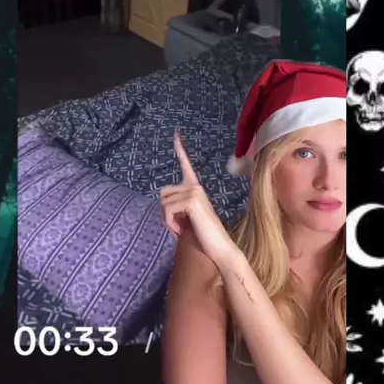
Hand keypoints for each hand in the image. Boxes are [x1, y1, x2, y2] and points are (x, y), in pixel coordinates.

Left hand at [160, 131, 235, 269]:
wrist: (220, 248)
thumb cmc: (204, 237)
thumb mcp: (187, 219)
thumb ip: (178, 207)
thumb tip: (163, 204)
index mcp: (195, 189)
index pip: (186, 166)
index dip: (180, 150)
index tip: (176, 134)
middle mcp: (195, 187)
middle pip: (163, 194)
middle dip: (165, 213)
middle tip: (178, 226)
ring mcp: (194, 192)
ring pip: (163, 204)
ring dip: (168, 221)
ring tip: (182, 229)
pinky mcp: (191, 201)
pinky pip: (167, 210)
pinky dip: (170, 224)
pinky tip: (181, 231)